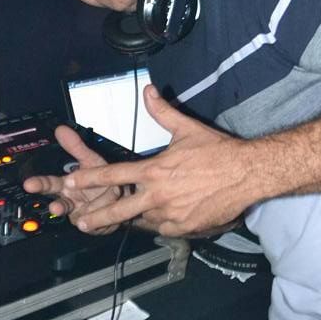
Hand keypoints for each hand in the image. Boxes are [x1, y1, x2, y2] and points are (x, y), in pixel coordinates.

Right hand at [22, 124, 123, 234]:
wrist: (121, 194)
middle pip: (60, 204)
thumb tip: (61, 129)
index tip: (29, 185)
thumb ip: (75, 147)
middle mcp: (71, 200)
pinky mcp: (91, 226)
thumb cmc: (101, 177)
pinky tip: (108, 208)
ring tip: (102, 198)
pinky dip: (102, 215)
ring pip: (82, 214)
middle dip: (58, 206)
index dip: (38, 184)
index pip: (48, 184)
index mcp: (67, 184)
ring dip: (91, 207)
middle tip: (56, 207)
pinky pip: (95, 222)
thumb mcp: (89, 159)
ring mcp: (80, 214)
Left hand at [64, 85, 256, 236]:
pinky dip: (163, 223)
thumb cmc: (218, 151)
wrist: (248, 173)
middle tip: (82, 221)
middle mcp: (159, 194)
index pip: (114, 174)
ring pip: (145, 219)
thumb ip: (162, 112)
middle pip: (120, 209)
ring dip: (139, 216)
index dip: (90, 179)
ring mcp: (172, 213)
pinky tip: (166, 217)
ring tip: (132, 217)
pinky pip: (166, 228)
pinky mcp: (186, 226)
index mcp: (155, 170)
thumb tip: (149, 91)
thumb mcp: (186, 129)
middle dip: (98, 217)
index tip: (72, 182)